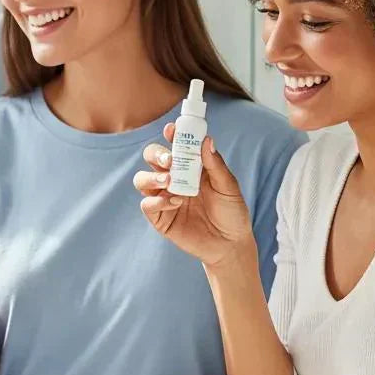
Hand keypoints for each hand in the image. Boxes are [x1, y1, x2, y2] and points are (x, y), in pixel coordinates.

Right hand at [134, 125, 255, 269]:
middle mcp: (173, 179)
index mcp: (190, 167)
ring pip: (142, 179)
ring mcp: (164, 197)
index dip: (171, 136)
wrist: (231, 244)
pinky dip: (157, 201)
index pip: (174, 146)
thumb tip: (206, 140)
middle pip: (151, 159)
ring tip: (169, 182)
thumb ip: (215, 165)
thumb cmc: (232, 213)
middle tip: (168, 160)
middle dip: (156, 155)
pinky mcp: (160, 218)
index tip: (172, 130)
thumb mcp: (228, 187)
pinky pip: (147, 205)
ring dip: (152, 177)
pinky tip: (175, 203)